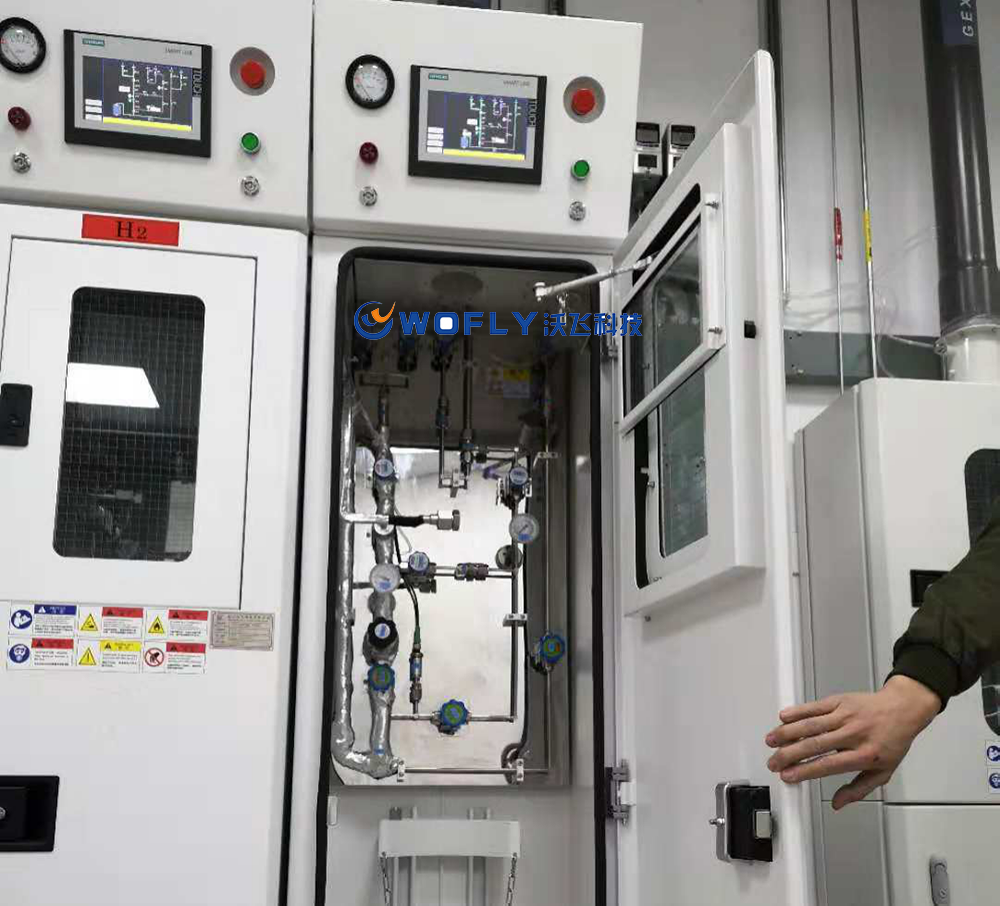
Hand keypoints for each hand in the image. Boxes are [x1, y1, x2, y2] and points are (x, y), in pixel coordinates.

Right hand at [764, 676, 940, 809]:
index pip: (828, 765)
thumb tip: (838, 804)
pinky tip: (783, 718)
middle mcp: (853, 734)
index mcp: (865, 755)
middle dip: (788, 755)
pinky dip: (797, 712)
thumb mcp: (883, 773)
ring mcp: (845, 716)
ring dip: (787, 732)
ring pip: (810, 725)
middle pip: (814, 745)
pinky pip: (814, 706)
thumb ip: (859, 790)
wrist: (902, 710)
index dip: (804, 771)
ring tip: (771, 741)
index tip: (788, 776)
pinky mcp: (839, 701)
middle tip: (773, 763)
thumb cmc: (892, 741)